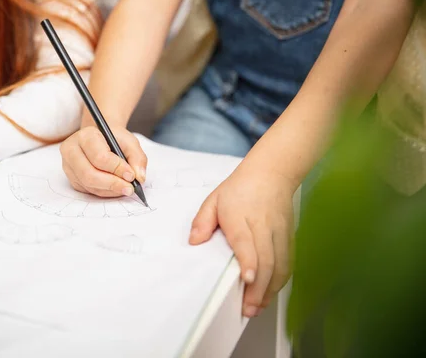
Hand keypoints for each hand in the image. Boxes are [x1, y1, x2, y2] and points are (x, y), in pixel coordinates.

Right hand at [60, 126, 146, 196]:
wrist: (101, 139)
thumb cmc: (114, 139)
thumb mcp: (129, 142)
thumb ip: (137, 158)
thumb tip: (139, 177)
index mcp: (85, 136)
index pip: (99, 157)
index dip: (117, 168)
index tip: (131, 175)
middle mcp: (71, 150)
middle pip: (89, 174)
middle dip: (112, 184)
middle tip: (129, 188)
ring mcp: (69, 166)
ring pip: (88, 185)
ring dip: (110, 190)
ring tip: (125, 188)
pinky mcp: (72, 178)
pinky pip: (88, 190)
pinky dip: (105, 192)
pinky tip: (115, 188)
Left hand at [190, 166, 294, 317]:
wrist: (272, 174)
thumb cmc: (241, 188)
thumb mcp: (214, 199)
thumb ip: (202, 221)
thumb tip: (194, 241)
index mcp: (242, 218)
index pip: (248, 242)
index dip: (249, 262)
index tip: (247, 278)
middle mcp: (264, 227)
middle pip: (267, 260)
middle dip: (259, 288)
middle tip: (248, 308)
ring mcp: (279, 234)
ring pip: (280, 265)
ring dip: (270, 289)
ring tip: (257, 307)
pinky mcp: (288, 238)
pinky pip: (287, 263)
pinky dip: (279, 281)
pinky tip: (269, 293)